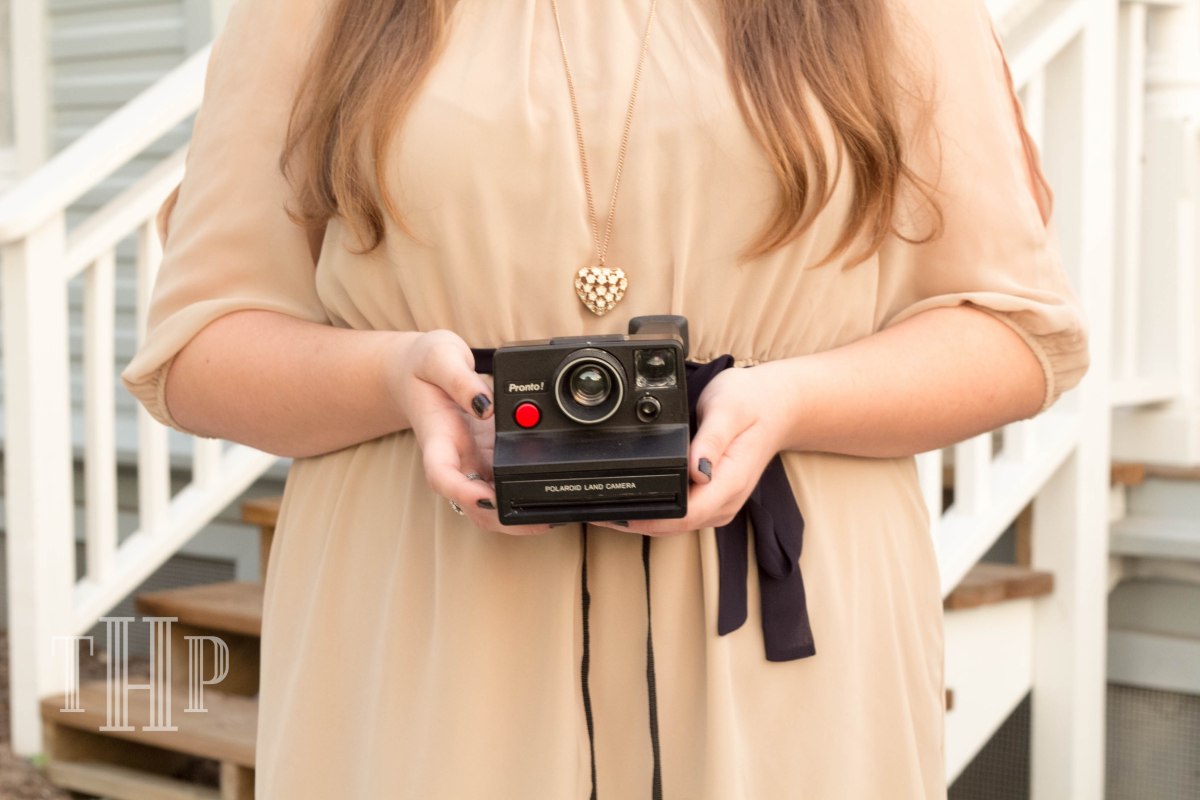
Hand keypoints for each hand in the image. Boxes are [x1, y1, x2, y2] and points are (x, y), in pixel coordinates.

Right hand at [386, 330, 553, 535]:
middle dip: (502, 519)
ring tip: (553, 515)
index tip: (486, 496)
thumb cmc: (424, 365)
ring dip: (517, 516)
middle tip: (538, 521)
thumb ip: (462, 380)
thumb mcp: (440, 357)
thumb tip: (487, 404)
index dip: (464, 493)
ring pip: (490, 503)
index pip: (442, 476)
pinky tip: (549, 495)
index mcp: (437, 439)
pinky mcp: (487, 458)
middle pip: (473, 504)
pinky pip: (504, 484)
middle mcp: (455, 459)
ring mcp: (472, 462)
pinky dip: (524, 494)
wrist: (416, 372)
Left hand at [592, 363, 789, 535]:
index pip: (682, 516)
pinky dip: (654, 509)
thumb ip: (711, 439)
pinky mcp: (712, 498)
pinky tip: (633, 498)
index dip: (644, 519)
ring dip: (640, 518)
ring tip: (603, 503)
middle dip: (632, 521)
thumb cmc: (751, 402)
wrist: (776, 405)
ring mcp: (718, 503)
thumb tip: (695, 469)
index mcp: (728, 484)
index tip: (612, 511)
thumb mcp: (728, 409)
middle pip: (671, 527)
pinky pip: (679, 513)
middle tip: (592, 506)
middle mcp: (723, 502)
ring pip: (672, 525)